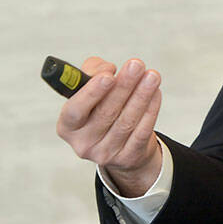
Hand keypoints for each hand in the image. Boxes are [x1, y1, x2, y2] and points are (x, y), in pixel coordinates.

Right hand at [56, 56, 163, 196]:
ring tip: (152, 76)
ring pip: (127, 121)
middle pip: (106, 113)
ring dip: (141, 95)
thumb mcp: (89, 89)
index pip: (75, 110)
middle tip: (137, 65)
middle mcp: (83, 143)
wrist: (119, 144)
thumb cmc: (100, 108)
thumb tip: (107, 69)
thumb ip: (92, 72)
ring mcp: (106, 153)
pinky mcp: (128, 158)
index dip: (92, 93)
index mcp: (67, 126)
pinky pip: (142, 131)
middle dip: (124, 86)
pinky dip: (151, 110)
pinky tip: (155, 93)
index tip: (108, 75)